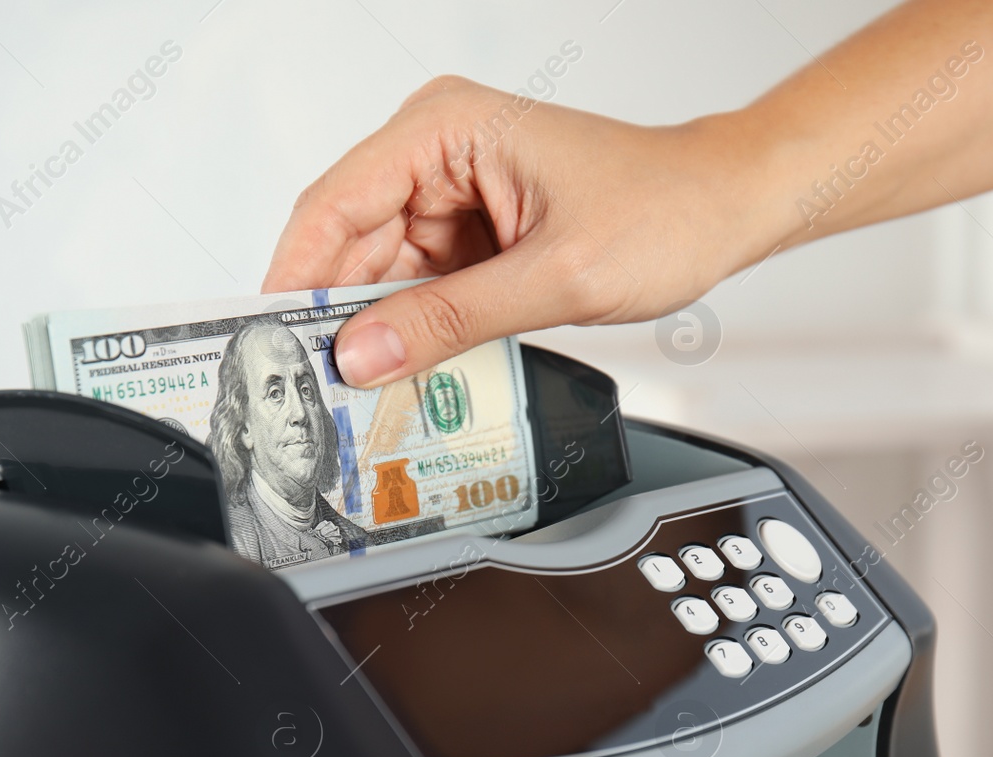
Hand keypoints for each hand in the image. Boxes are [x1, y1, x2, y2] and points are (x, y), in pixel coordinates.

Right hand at [263, 76, 757, 386]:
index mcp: (447, 127)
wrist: (723, 209)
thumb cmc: (664, 211)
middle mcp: (438, 149)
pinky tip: (410, 371)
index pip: (335, 202)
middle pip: (349, 241)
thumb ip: (453, 319)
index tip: (269, 338)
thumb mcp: (555, 277)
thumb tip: (365, 354)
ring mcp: (451, 190)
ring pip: (380, 271)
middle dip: (337, 315)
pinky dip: (414, 329)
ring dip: (377, 330)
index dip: (294, 275)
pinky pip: (419, 284)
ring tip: (365, 392)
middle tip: (319, 389)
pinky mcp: (471, 230)